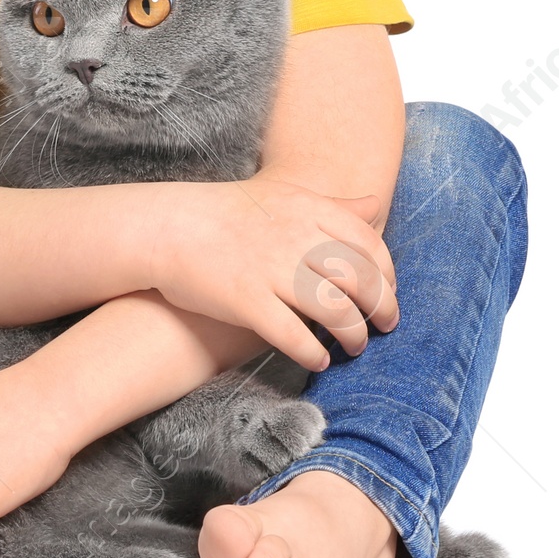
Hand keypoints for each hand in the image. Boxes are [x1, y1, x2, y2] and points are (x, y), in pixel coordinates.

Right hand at [148, 175, 398, 370]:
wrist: (169, 227)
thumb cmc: (230, 215)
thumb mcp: (286, 196)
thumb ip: (333, 205)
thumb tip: (377, 204)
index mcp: (308, 209)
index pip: (370, 246)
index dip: (388, 276)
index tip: (389, 294)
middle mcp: (295, 237)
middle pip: (360, 280)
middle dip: (381, 309)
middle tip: (385, 327)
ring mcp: (270, 269)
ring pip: (334, 310)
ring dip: (353, 335)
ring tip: (354, 347)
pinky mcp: (246, 300)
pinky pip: (293, 335)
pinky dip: (313, 353)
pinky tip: (319, 361)